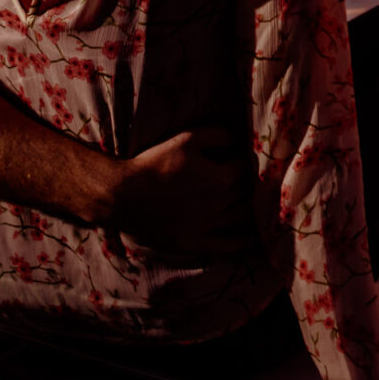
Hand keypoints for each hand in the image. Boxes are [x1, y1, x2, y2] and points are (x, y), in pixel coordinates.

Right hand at [107, 127, 250, 253]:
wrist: (122, 195)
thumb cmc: (154, 164)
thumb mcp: (186, 139)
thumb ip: (217, 135)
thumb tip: (237, 137)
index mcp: (219, 180)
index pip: (245, 169)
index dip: (244, 162)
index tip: (241, 159)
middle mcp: (217, 205)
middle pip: (245, 193)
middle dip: (249, 184)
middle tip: (251, 179)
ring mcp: (205, 226)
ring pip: (239, 217)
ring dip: (250, 208)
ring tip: (257, 203)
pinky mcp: (192, 242)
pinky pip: (224, 245)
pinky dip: (241, 242)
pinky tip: (253, 239)